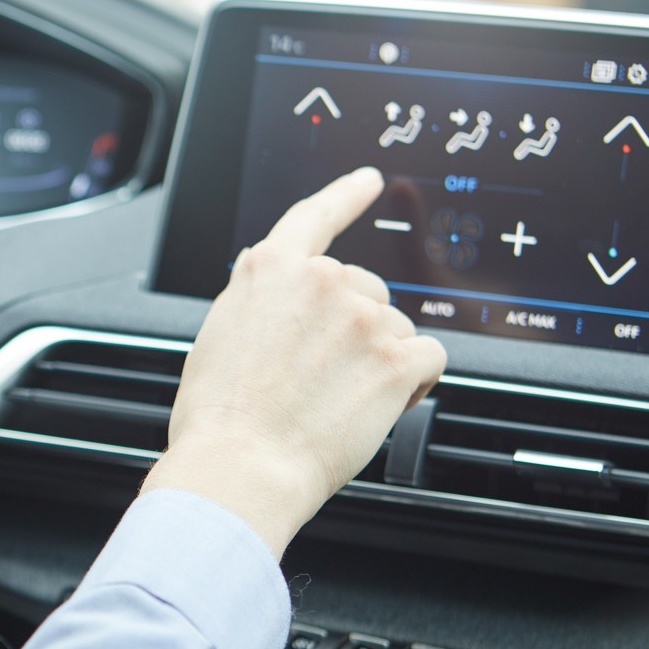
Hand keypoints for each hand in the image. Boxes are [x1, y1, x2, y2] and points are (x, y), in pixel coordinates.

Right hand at [142, 167, 446, 555]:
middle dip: (356, 331)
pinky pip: (429, 358)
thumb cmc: (220, 418)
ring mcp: (363, 317)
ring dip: (382, 361)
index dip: (346, 195)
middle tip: (325, 380)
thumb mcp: (219, 333)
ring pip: (396, 328)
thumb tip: (273, 283)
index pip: (317, 217)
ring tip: (341, 403)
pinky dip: (414, 383)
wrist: (241, 466)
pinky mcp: (395, 358)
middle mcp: (322, 282)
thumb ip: (257, 298)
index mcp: (272, 270)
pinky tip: (383, 405)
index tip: (370, 182)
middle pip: (366, 291)